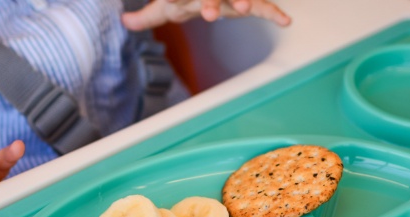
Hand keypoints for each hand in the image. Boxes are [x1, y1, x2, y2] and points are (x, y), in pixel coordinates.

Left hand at [122, 0, 291, 30]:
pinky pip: (262, 5)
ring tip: (244, 8)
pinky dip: (273, 13)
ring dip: (242, 1)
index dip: (174, 1)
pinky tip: (285, 21)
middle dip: (210, 2)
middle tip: (208, 13)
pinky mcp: (247, 2)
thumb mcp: (165, 6)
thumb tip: (124, 21)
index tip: (173, 3)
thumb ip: (147, 16)